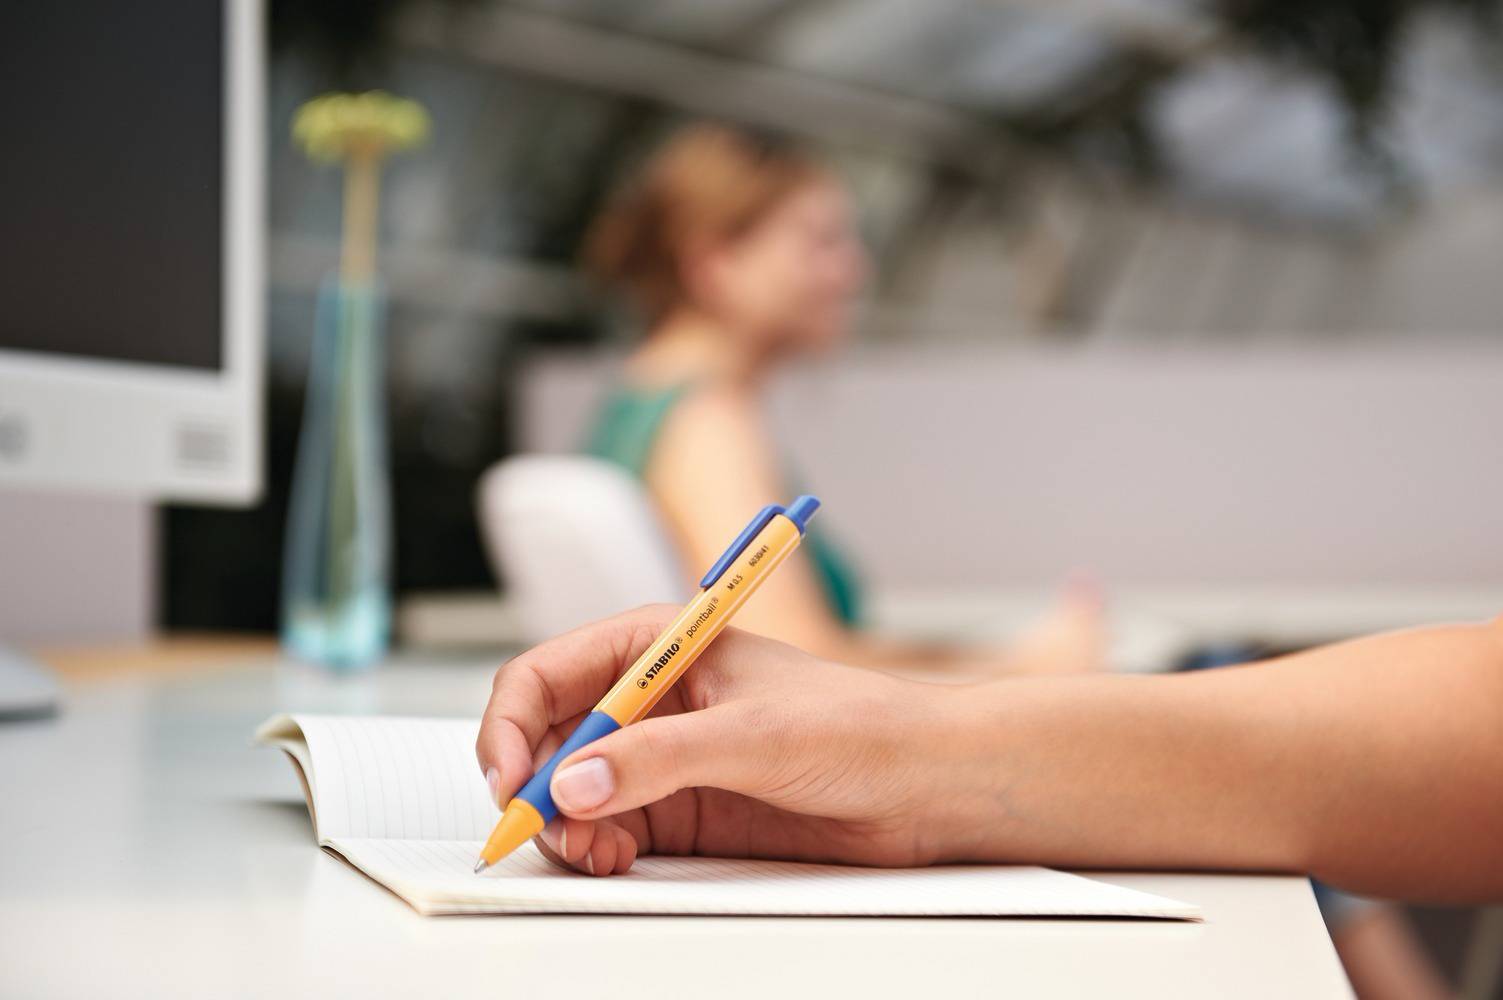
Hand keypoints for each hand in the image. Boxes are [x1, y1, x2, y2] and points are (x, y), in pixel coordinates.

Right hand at [476, 605, 966, 875]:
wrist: (922, 785)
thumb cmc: (858, 727)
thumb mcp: (753, 735)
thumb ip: (658, 758)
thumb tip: (573, 782)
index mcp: (657, 645)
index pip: (545, 676)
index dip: (511, 726)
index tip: (510, 781)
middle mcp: (648, 698)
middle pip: (544, 738)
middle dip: (532, 785)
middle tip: (543, 830)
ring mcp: (659, 756)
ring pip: (568, 790)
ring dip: (562, 824)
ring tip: (592, 852)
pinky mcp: (678, 808)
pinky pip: (605, 828)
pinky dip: (593, 848)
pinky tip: (613, 860)